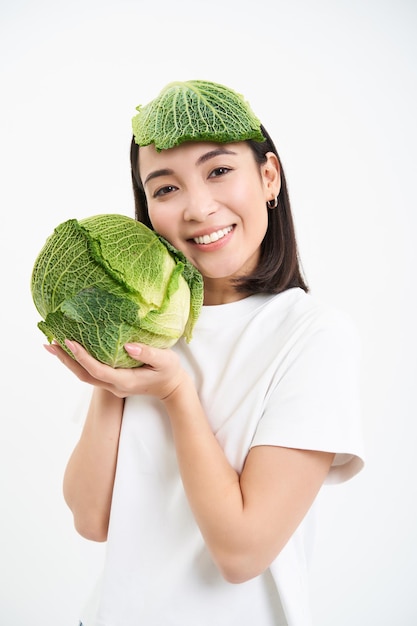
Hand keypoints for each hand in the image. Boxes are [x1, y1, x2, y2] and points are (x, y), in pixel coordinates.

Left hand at [44, 340, 185, 399]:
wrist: (172, 388)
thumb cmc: (170, 372)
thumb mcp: (165, 360)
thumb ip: (148, 353)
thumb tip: (127, 345)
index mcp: (125, 381)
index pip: (97, 370)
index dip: (81, 357)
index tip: (68, 342)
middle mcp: (114, 385)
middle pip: (83, 375)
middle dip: (65, 360)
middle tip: (49, 344)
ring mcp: (112, 384)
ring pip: (84, 375)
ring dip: (68, 361)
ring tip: (53, 345)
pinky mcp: (112, 380)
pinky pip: (90, 371)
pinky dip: (78, 361)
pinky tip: (72, 350)